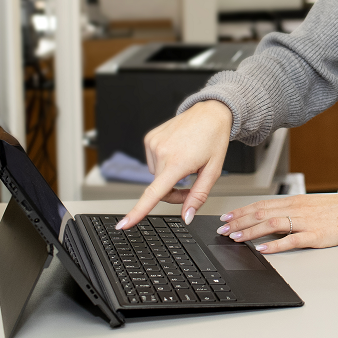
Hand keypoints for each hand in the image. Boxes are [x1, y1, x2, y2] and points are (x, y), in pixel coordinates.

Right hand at [116, 100, 232, 229]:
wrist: (210, 113)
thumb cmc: (214, 139)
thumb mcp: (213, 171)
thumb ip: (198, 196)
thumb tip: (187, 216)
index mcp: (178, 162)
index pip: (154, 193)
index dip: (138, 212)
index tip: (123, 225)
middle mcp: (161, 152)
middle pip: (159, 189)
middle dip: (174, 192)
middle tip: (191, 184)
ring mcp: (153, 143)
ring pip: (156, 175)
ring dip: (168, 175)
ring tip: (186, 160)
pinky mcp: (149, 138)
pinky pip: (153, 161)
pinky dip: (164, 162)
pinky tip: (177, 150)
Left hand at [216, 192, 337, 253]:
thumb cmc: (336, 209)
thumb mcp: (310, 205)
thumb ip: (290, 211)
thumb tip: (269, 219)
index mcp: (294, 201)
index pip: (261, 204)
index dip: (241, 210)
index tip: (226, 217)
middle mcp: (297, 209)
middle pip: (261, 213)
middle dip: (239, 221)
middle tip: (223, 229)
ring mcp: (305, 221)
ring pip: (271, 224)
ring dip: (250, 231)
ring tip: (235, 237)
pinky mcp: (315, 234)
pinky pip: (291, 239)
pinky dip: (274, 244)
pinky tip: (262, 248)